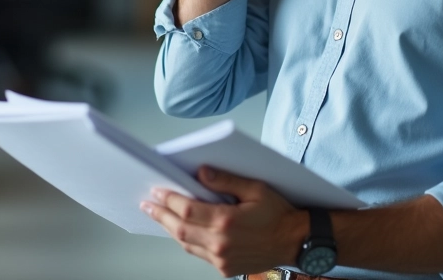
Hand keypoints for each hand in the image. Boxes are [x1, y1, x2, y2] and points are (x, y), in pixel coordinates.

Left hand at [141, 167, 307, 277]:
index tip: (156, 191)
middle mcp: (221, 243)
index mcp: (227, 221)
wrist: (295, 241)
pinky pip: (198, 254)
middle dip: (161, 215)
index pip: (187, 209)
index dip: (169, 200)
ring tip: (159, 215)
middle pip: (180, 229)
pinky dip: (187, 241)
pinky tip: (182, 231)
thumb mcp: (256, 188)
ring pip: (186, 244)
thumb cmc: (278, 214)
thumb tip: (201, 173)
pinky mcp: (225, 269)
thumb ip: (226, 180)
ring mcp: (221, 259)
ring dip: (171, 229)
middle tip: (147, 204)